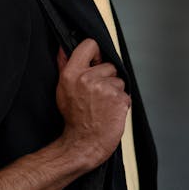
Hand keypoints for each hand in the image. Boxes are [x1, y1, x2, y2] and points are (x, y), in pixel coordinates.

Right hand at [55, 39, 129, 167]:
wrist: (83, 144)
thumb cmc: (73, 120)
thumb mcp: (63, 90)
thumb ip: (64, 66)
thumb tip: (63, 48)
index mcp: (72, 74)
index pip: (90, 44)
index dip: (96, 53)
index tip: (95, 62)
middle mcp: (88, 79)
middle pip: (109, 65)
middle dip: (107, 78)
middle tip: (96, 96)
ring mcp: (105, 89)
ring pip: (119, 81)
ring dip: (114, 92)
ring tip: (103, 105)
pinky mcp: (119, 99)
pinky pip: (126, 94)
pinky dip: (121, 103)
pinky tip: (110, 112)